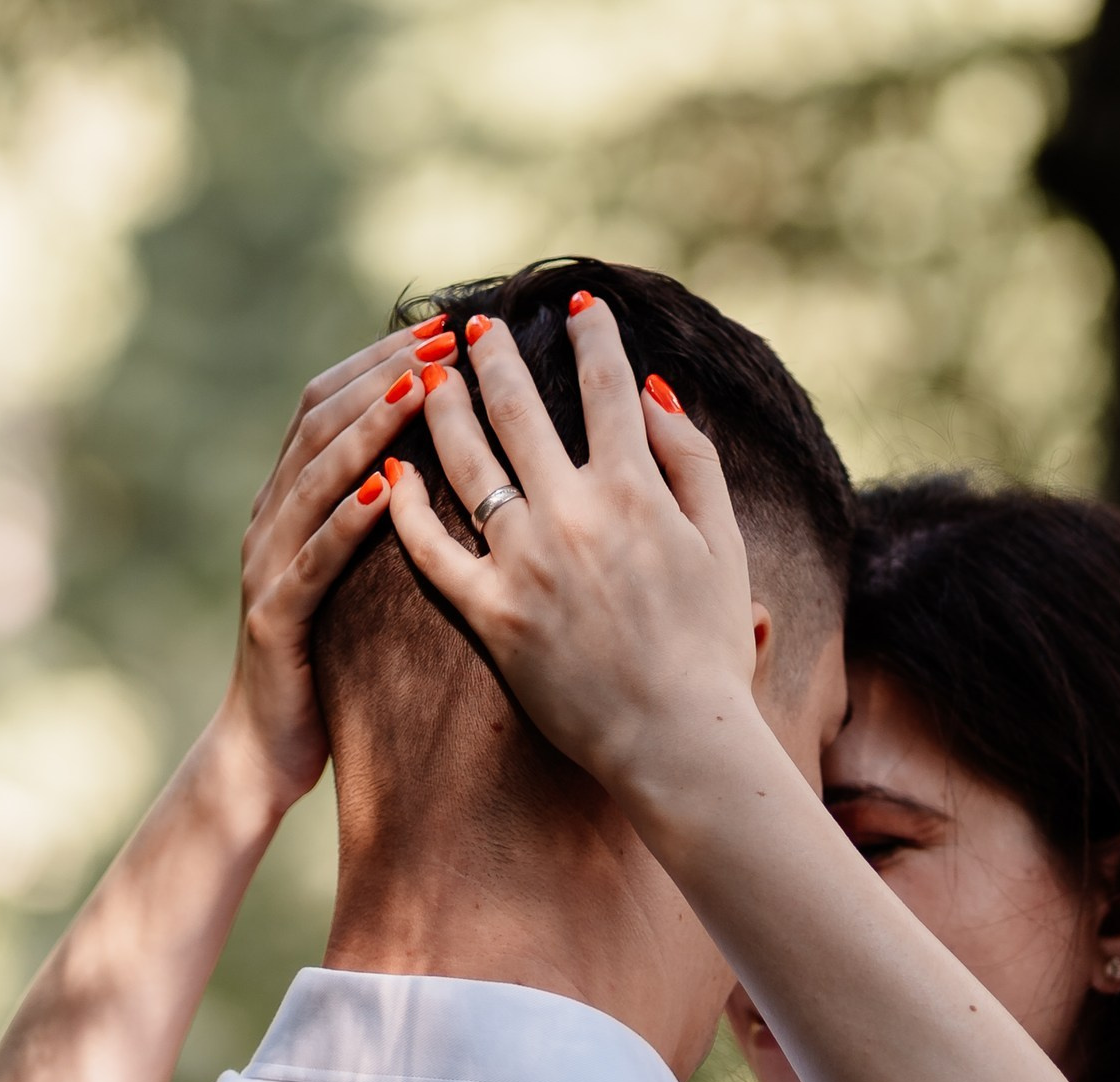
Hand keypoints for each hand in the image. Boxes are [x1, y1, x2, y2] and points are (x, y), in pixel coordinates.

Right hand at [213, 320, 461, 818]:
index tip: (444, 330)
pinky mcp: (275, 618)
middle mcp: (270, 519)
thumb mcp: (358, 581)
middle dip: (382, 375)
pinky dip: (348, 522)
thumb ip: (380, 522)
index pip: (330, 405)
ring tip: (420, 392)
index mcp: (291, 503)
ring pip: (314, 478)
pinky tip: (387, 493)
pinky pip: (312, 561)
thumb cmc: (328, 666)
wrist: (264, 750)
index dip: (382, 362)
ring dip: (368, 430)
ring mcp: (266, 565)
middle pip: (319, 422)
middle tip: (442, 341)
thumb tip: (438, 461)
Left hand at [384, 298, 761, 797]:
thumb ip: (693, 462)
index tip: (578, 303)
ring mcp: (524, 563)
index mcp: (635, 490)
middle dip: (495, 356)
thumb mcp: (726, 547)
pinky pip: (432, 551)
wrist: (678, 741)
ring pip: (467, 463)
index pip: (608, 387)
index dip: (593, 334)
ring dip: (443, 409)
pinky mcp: (490, 614)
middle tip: (475, 326)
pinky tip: (394, 473)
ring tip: (428, 377)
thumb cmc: (712, 651)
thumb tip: (655, 393)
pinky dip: (407, 507)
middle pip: (520, 409)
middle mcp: (572, 513)